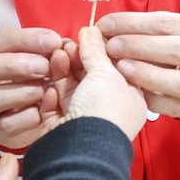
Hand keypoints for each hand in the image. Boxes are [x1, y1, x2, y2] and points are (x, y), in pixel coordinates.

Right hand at [0, 27, 72, 148]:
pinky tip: (43, 110)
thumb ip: (45, 47)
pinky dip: (29, 116)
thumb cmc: (35, 77)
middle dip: (12, 65)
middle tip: (44, 67)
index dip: (24, 39)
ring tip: (46, 90)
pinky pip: (6, 125)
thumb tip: (58, 43)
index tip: (53, 41)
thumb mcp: (38, 57)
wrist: (37, 114)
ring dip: (23, 92)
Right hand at [48, 26, 148, 140]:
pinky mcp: (61, 127)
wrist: (80, 149)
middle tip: (66, 43)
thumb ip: (96, 50)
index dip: (101, 50)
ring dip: (62, 70)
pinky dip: (51, 93)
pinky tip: (49, 82)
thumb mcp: (106, 74)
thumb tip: (91, 31)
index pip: (115, 68)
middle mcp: (107, 110)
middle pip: (90, 77)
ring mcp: (83, 119)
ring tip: (56, 54)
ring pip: (70, 88)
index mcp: (130, 100)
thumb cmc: (104, 112)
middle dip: (77, 58)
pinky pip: (55, 105)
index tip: (89, 35)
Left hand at [98, 12, 179, 118]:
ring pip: (179, 81)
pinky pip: (171, 105)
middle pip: (175, 49)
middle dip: (138, 46)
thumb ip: (143, 29)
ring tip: (121, 67)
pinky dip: (150, 97)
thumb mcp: (169, 32)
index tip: (107, 25)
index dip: (133, 23)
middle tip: (111, 47)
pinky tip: (132, 90)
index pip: (167, 22)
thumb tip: (106, 28)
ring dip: (146, 73)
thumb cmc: (176, 48)